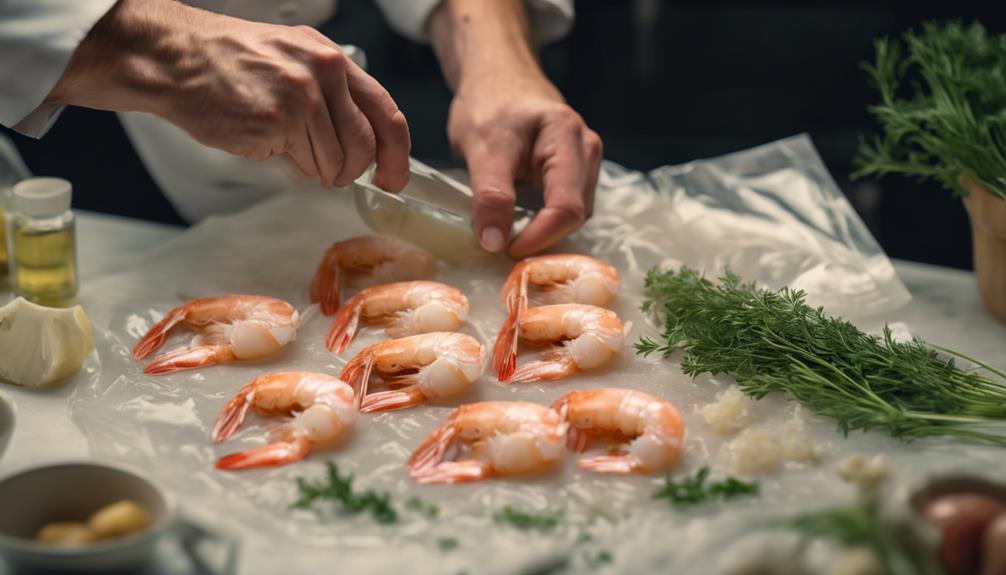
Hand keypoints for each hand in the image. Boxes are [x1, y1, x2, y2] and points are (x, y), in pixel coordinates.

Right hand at [47, 0, 409, 189]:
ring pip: (335, 162)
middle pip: (365, 146)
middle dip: (351, 171)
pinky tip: (265, 142)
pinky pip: (303, 165)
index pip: (386, 113)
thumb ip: (332, 95)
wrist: (178, 58)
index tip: (395, 178)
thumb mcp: (294, 59)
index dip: (398, 154)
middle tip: (333, 174)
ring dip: (316, 170)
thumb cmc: (231, 63)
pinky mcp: (278, 121)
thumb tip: (362, 144)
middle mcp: (324, 73)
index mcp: (334, 59)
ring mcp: (302, 97)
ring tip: (287, 149)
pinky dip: (289, 165)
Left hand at [430, 0, 600, 257]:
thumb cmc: (488, 105)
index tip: (505, 251)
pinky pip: (569, 204)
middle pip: (577, 212)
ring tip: (512, 239)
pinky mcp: (578, 169)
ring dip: (547, 231)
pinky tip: (524, 226)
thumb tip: (493, 243)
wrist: (498, 77)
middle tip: (505, 251)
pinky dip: (547, 221)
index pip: (566, 205)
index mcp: (567, 138)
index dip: (539, 237)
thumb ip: (490, 194)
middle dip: (544, 238)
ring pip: (576, 212)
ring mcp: (587, 159)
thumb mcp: (481, 147)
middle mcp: (587, 148)